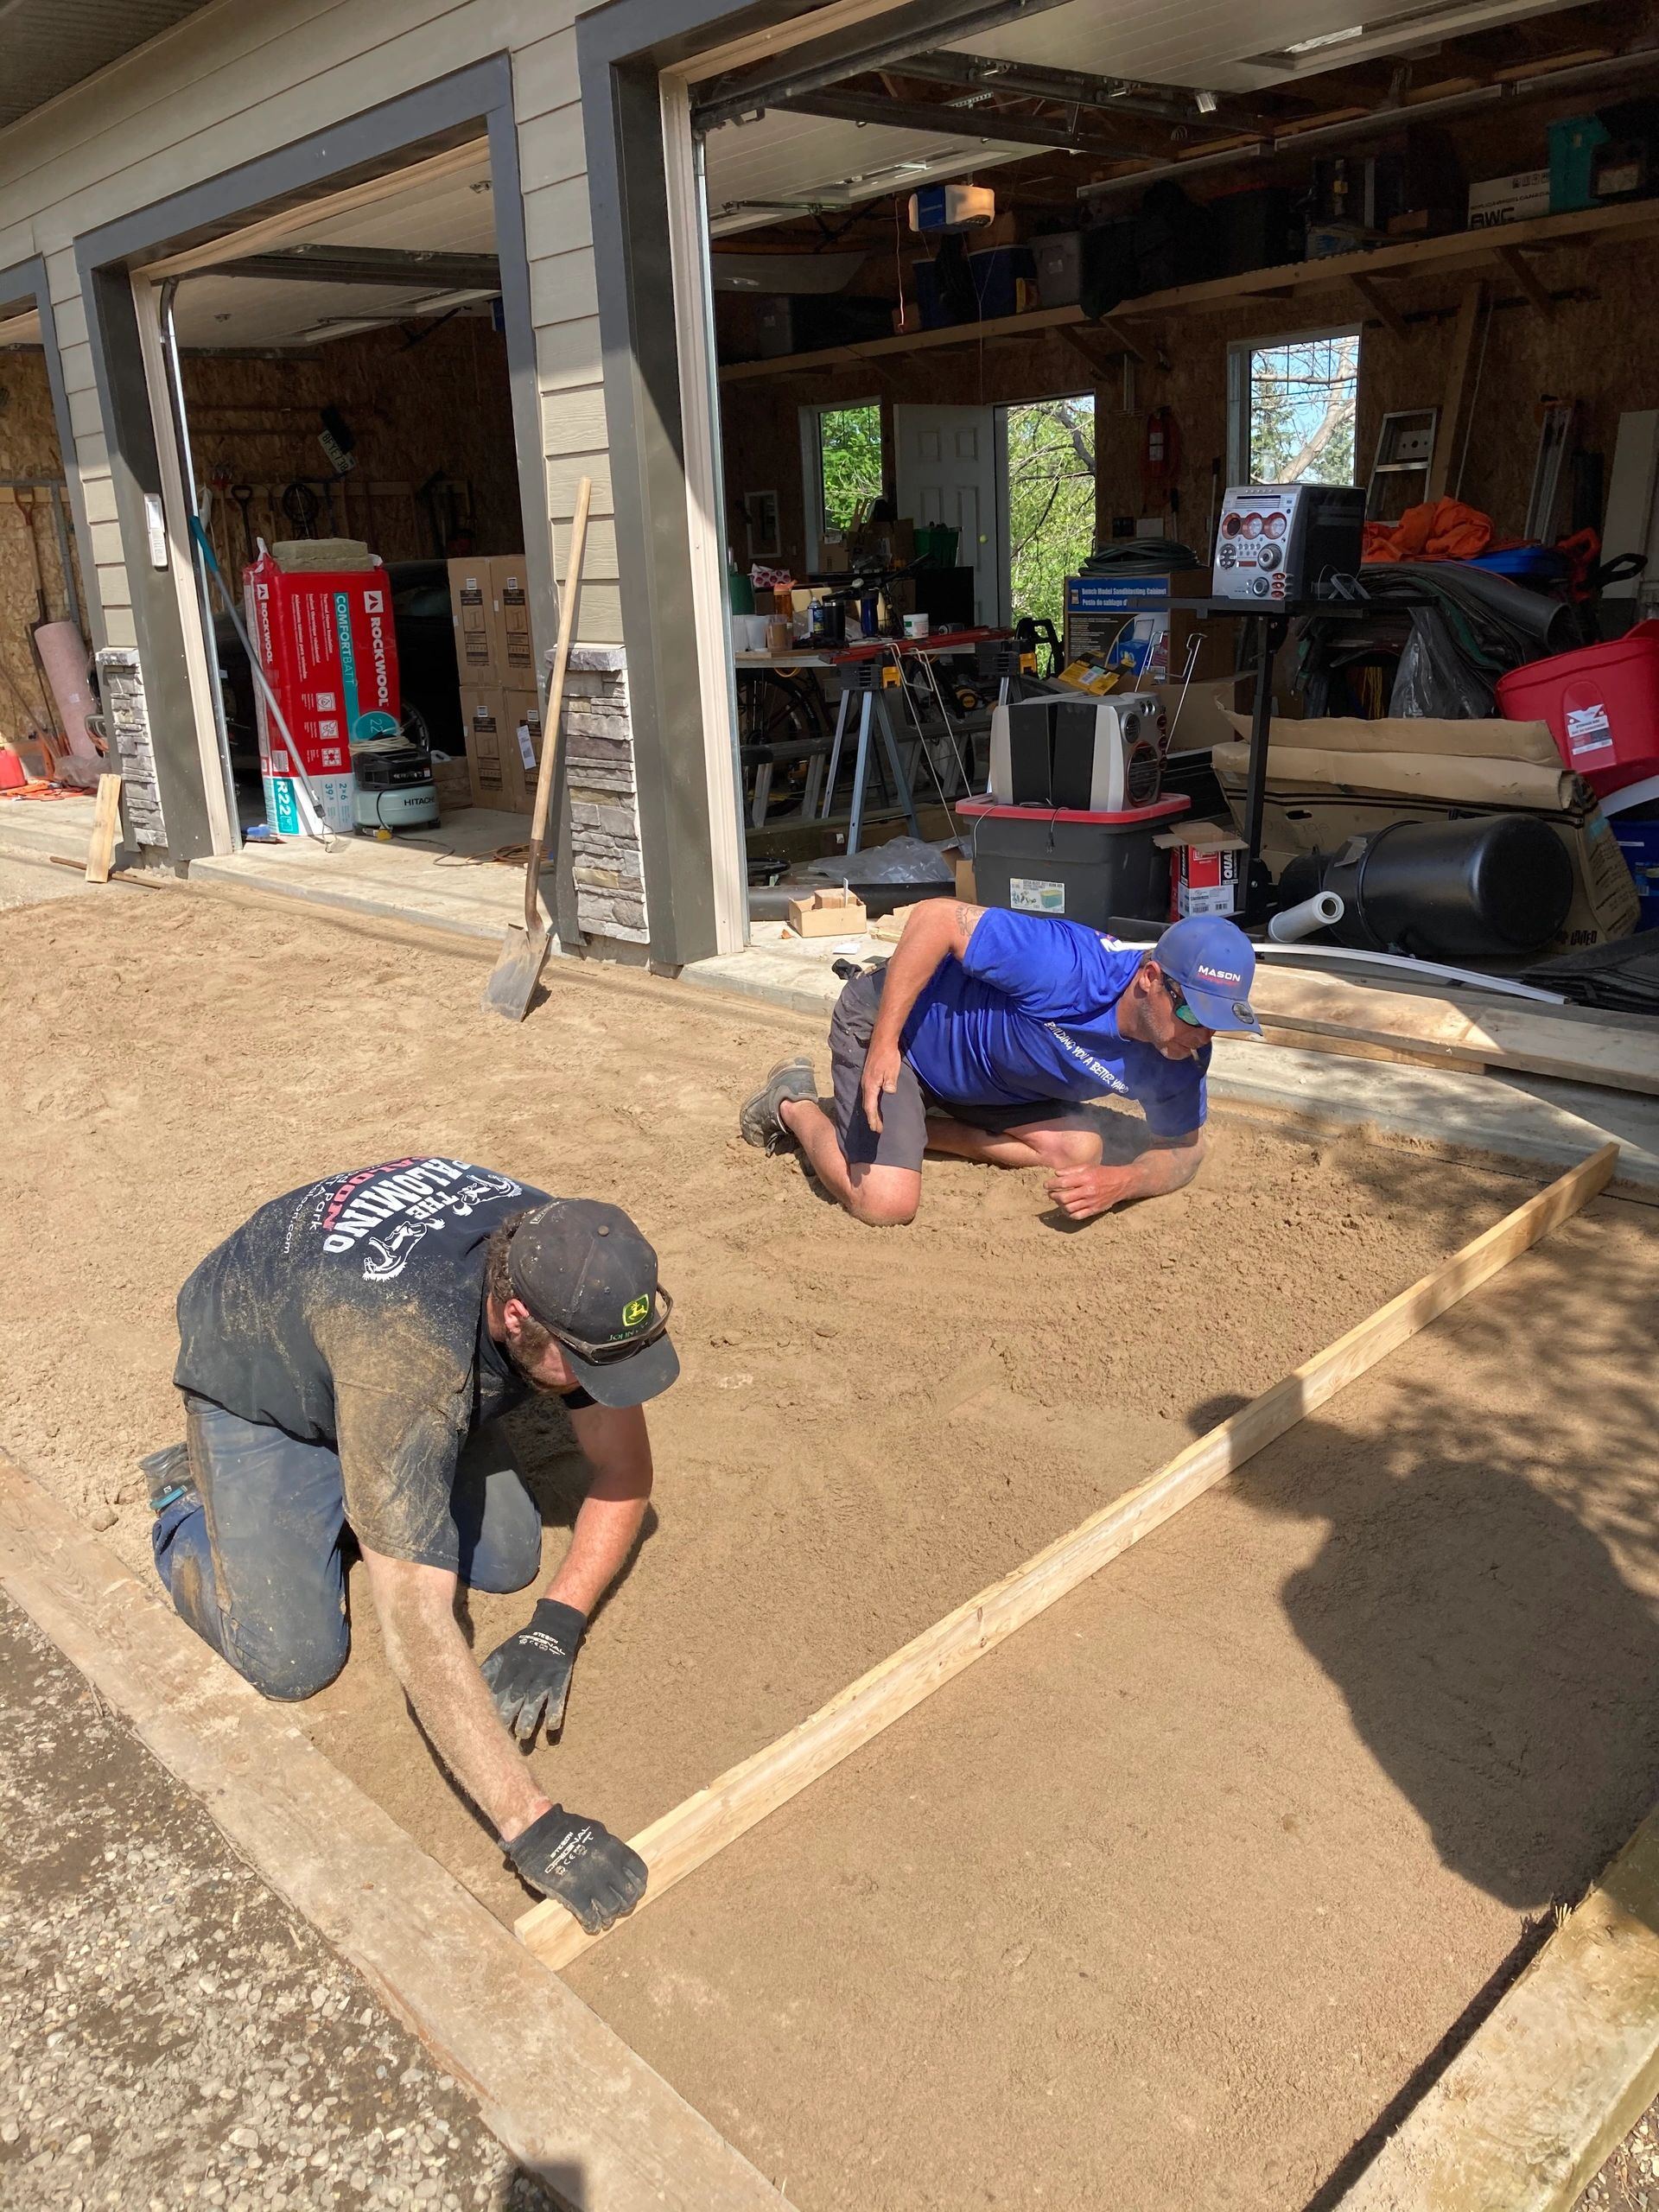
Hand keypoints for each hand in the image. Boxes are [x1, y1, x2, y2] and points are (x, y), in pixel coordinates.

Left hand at [480, 1599, 585, 1743]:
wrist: (553, 1628)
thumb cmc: (522, 1645)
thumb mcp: (503, 1652)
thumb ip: (488, 1670)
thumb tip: (468, 1686)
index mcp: (510, 1665)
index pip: (498, 1689)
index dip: (492, 1707)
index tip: (484, 1724)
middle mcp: (526, 1671)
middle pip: (515, 1697)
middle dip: (508, 1715)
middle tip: (500, 1736)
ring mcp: (544, 1675)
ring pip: (535, 1699)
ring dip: (529, 1717)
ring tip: (523, 1735)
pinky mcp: (560, 1678)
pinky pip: (559, 1696)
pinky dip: (555, 1711)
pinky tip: (551, 1727)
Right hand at [505, 1804, 647, 1932]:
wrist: (537, 1834)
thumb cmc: (565, 1830)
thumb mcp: (596, 1832)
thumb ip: (609, 1850)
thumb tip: (618, 1866)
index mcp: (614, 1848)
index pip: (639, 1873)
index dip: (638, 1886)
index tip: (634, 1892)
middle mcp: (607, 1866)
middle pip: (629, 1895)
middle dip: (626, 1905)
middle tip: (619, 1909)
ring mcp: (591, 1881)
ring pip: (612, 1909)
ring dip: (609, 1917)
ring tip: (605, 1919)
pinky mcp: (573, 1894)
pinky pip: (590, 1916)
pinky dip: (592, 1924)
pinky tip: (591, 1925)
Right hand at [860, 1036, 903, 1133]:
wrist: (882, 1041)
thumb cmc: (888, 1056)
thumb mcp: (892, 1069)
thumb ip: (890, 1082)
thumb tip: (889, 1092)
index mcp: (870, 1085)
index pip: (870, 1107)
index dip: (873, 1119)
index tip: (877, 1129)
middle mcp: (865, 1085)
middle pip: (867, 1106)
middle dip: (872, 1118)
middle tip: (877, 1129)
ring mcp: (866, 1080)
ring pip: (867, 1100)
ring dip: (871, 1111)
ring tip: (876, 1120)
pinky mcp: (869, 1077)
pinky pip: (869, 1094)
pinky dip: (872, 1103)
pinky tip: (876, 1104)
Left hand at [1046, 1163, 1131, 1221]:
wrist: (1121, 1183)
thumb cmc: (1103, 1173)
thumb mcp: (1088, 1166)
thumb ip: (1071, 1170)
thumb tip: (1056, 1174)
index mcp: (1086, 1178)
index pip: (1063, 1183)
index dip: (1051, 1184)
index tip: (1046, 1185)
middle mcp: (1088, 1191)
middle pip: (1064, 1198)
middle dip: (1053, 1196)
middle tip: (1051, 1193)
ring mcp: (1091, 1202)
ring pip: (1069, 1208)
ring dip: (1060, 1205)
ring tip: (1058, 1200)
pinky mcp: (1095, 1210)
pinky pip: (1077, 1216)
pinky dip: (1069, 1214)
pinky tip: (1066, 1209)